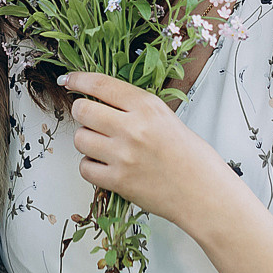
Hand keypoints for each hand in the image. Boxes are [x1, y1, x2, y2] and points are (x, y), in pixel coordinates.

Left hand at [60, 71, 233, 228]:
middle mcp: (133, 128)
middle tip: (91, 119)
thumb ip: (135, 108)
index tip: (68, 80)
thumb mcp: (166, 117)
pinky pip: (85, 167)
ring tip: (105, 146)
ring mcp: (123, 155)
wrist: (204, 192)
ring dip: (87, 141)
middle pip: (83, 110)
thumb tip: (101, 99)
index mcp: (148, 106)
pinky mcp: (118, 181)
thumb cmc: (190, 156)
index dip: (78, 79)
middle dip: (82, 113)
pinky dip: (91, 166)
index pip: (102, 84)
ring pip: (80, 139)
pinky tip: (106, 166)